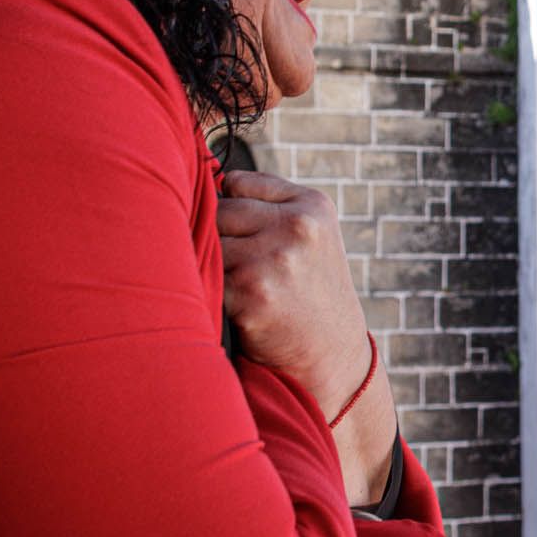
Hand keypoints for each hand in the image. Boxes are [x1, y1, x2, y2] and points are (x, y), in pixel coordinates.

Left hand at [215, 170, 394, 500]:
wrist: (331, 357)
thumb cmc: (310, 292)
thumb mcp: (312, 236)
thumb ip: (271, 202)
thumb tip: (211, 179)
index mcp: (312, 206)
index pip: (238, 183)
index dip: (227, 208)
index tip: (235, 232)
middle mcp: (296, 227)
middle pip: (218, 210)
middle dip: (216, 237)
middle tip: (232, 266)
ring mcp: (273, 260)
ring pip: (208, 243)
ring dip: (210, 264)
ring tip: (234, 286)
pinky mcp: (250, 294)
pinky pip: (205, 276)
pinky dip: (208, 290)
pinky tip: (230, 305)